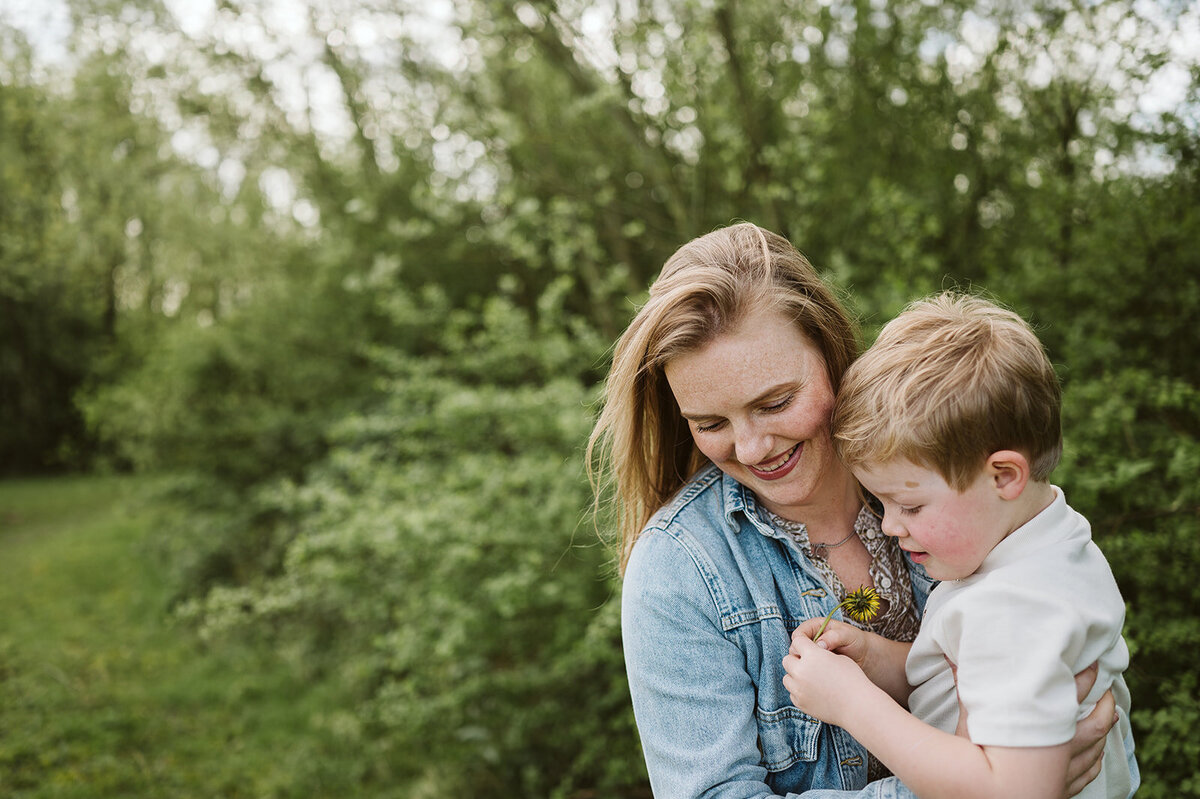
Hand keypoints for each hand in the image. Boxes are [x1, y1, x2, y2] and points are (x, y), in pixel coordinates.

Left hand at [782, 632, 872, 724]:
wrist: (858, 706)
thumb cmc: (853, 679)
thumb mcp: (838, 658)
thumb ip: (819, 653)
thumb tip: (808, 653)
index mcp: (812, 655)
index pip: (797, 641)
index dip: (804, 644)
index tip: (809, 649)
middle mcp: (801, 670)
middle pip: (787, 659)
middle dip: (796, 660)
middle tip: (808, 665)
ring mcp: (799, 688)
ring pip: (787, 678)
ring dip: (795, 677)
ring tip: (811, 679)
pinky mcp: (800, 703)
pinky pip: (793, 693)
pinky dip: (800, 692)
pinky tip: (814, 692)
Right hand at [792, 617, 870, 668]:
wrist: (865, 655)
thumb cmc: (856, 641)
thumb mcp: (847, 635)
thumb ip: (833, 637)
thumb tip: (819, 644)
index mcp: (815, 626)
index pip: (798, 635)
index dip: (801, 644)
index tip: (813, 652)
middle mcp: (811, 638)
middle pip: (795, 648)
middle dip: (804, 656)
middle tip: (818, 664)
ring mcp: (813, 652)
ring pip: (801, 660)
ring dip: (809, 665)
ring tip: (823, 669)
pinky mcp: (816, 663)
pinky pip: (808, 668)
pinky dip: (813, 672)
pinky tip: (823, 674)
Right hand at [949, 659, 1114, 798]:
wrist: (988, 798)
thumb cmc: (976, 767)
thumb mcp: (969, 727)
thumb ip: (969, 693)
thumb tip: (954, 661)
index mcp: (1041, 731)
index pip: (1068, 698)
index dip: (1084, 679)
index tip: (1092, 664)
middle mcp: (1060, 753)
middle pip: (1094, 726)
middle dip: (1105, 705)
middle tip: (1108, 689)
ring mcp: (1064, 775)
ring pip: (1095, 751)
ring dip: (1105, 731)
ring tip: (1110, 714)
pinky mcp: (1061, 791)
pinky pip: (1088, 773)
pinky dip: (1097, 759)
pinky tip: (1098, 752)